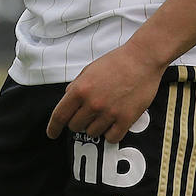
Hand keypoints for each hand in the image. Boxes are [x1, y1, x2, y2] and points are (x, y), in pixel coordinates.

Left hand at [45, 43, 164, 142]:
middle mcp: (92, 103)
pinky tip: (115, 122)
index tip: (52, 134)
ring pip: (93, 133)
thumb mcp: (90, 69)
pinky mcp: (126, 119)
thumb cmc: (117, 61)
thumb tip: (67, 100)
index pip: (59, 116)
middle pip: (75, 127)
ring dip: (96, 126)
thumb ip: (76, 85)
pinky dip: (111, 133)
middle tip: (91, 112)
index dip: (53, 128)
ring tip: (107, 112)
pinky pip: (111, 138)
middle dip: (80, 121)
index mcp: (80, 89)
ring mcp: (109, 112)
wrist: (143, 58)